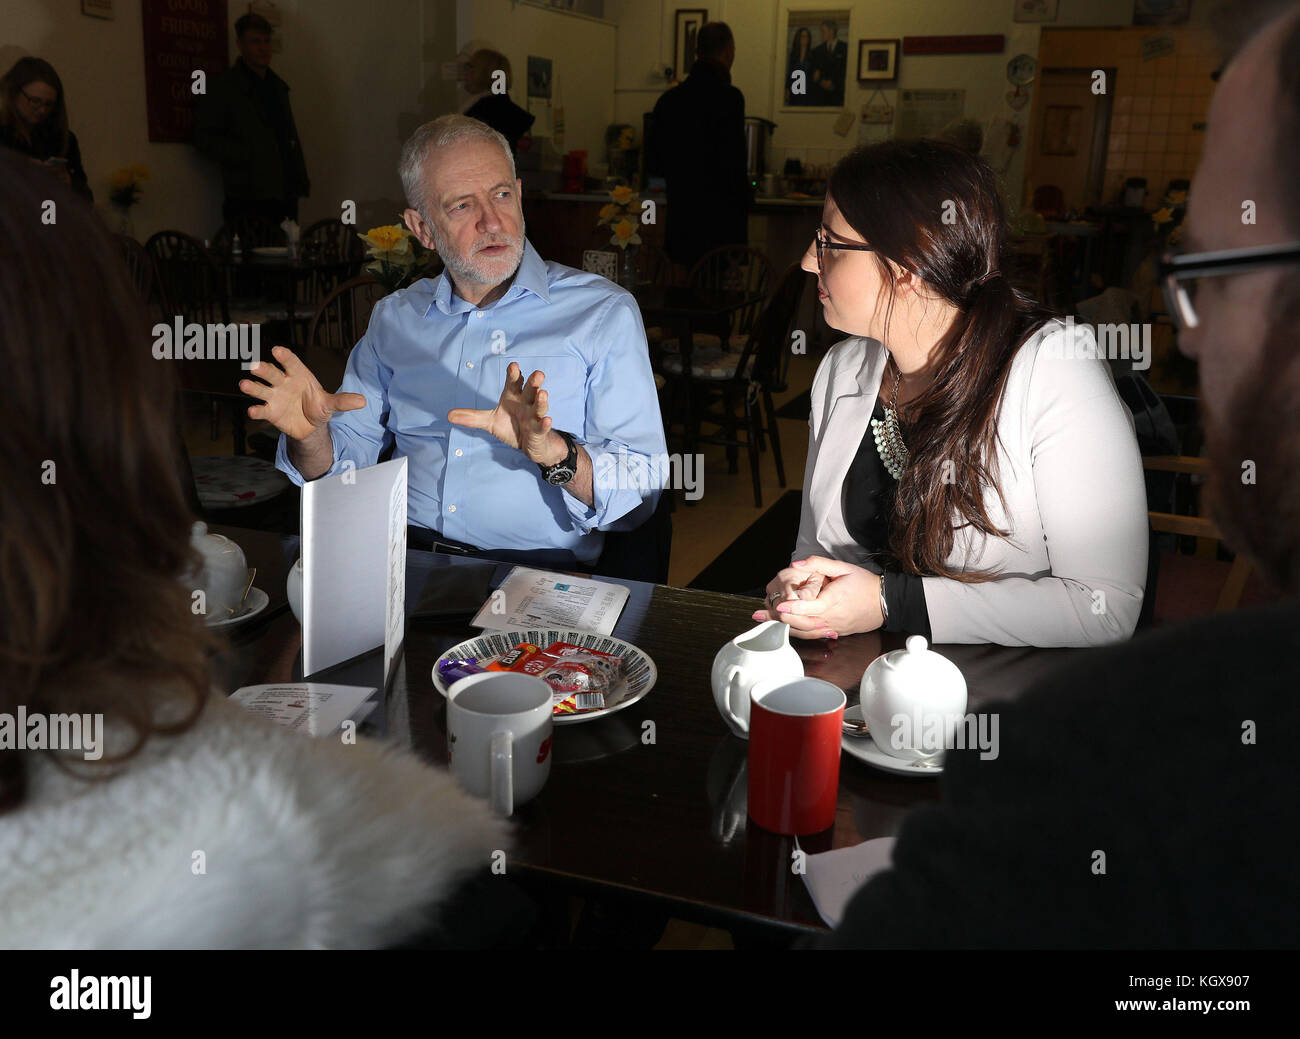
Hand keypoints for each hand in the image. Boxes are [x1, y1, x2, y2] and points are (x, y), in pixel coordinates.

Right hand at [239, 345, 365, 440]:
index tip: (277, 350)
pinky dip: (256, 410)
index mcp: (298, 375)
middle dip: (264, 369)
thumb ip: (343, 401)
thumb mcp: (331, 405)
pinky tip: (252, 411)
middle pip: (272, 373)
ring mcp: (274, 396)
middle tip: (255, 366)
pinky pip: (261, 409)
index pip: (291, 363)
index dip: (284, 357)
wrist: (310, 426)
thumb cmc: (318, 407)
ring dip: (253, 387)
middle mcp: (283, 382)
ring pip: (261, 389)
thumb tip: (363, 401)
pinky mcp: (269, 412)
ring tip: (244, 384)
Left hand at [447, 361, 561, 463]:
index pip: (514, 383)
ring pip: (539, 407)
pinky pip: (542, 427)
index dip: (514, 375)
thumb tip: (449, 415)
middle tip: (538, 374)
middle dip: (534, 382)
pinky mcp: (540, 431)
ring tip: (543, 393)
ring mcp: (534, 417)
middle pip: (530, 390)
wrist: (528, 444)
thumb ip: (472, 417)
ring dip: (541, 401)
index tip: (513, 366)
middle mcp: (526, 404)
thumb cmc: (511, 427)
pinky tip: (547, 420)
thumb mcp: (490, 422)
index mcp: (513, 397)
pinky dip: (545, 424)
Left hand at [754, 556, 883, 639]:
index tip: (776, 604)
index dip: (791, 606)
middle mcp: (831, 617)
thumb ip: (819, 564)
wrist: (886, 602)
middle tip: (758, 614)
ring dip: (784, 627)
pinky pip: (813, 635)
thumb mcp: (844, 568)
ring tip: (765, 623)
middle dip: (778, 619)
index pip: (808, 606)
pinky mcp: (835, 632)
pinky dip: (798, 633)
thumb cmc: (866, 584)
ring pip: (805, 631)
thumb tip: (798, 563)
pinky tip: (786, 629)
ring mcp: (833, 627)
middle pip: (800, 622)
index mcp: (833, 601)